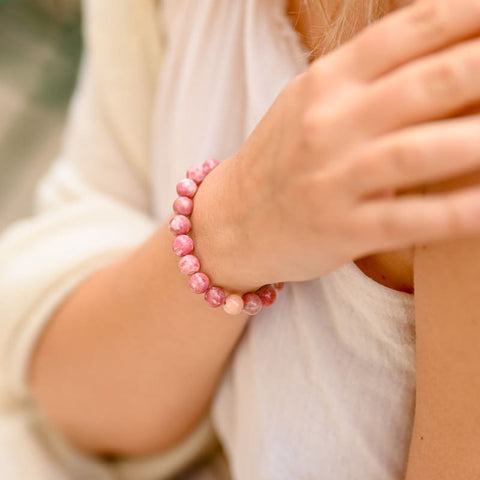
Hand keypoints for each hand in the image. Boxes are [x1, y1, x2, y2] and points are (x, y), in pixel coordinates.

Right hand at [193, 0, 479, 290]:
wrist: (230, 221)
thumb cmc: (279, 159)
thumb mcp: (312, 102)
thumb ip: (369, 76)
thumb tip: (445, 51)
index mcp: (327, 83)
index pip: (410, 30)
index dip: (469, 13)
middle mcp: (329, 125)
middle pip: (427, 83)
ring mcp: (333, 179)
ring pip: (417, 152)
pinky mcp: (339, 230)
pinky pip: (406, 220)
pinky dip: (456, 213)